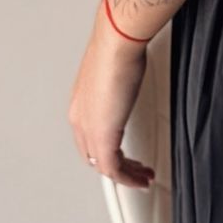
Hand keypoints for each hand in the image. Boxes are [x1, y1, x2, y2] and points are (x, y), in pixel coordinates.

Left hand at [67, 1, 157, 189]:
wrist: (117, 44)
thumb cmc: (117, 49)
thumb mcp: (115, 72)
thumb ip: (117, 85)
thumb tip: (128, 81)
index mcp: (80, 105)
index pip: (88, 138)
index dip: (105, 149)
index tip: (122, 153)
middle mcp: (80, 119)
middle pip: (94, 155)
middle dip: (116, 166)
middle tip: (133, 170)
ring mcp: (90, 129)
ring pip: (103, 165)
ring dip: (125, 175)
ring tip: (141, 176)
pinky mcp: (103, 136)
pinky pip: (113, 169)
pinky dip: (127, 178)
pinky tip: (139, 178)